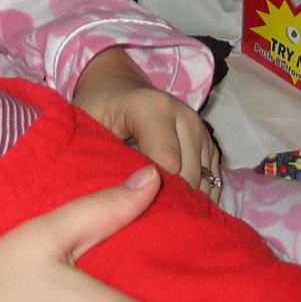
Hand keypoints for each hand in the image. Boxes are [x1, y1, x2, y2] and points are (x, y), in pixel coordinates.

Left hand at [72, 47, 221, 197]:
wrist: (117, 90)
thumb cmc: (97, 111)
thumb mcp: (87, 129)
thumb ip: (102, 157)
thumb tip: (127, 198)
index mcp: (152, 108)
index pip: (167, 162)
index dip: (149, 191)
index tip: (129, 204)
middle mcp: (183, 116)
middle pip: (189, 176)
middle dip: (166, 200)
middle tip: (140, 211)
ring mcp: (201, 129)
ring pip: (204, 182)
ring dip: (183, 201)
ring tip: (155, 208)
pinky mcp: (209, 144)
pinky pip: (212, 181)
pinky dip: (196, 198)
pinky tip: (174, 204)